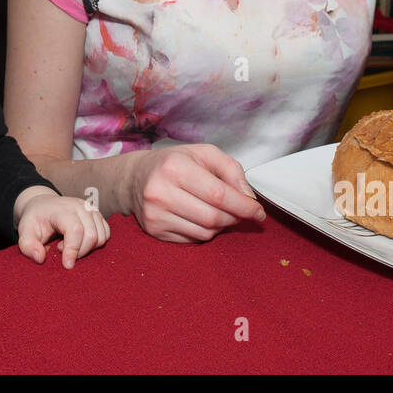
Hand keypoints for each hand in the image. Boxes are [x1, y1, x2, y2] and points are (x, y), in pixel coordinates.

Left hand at [15, 188, 109, 268]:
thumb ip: (27, 245)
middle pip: (91, 235)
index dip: (73, 250)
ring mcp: (91, 209)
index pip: (75, 230)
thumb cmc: (35, 219)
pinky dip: (95, 244)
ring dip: (87, 248)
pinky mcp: (98, 215)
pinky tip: (79, 242)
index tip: (66, 265)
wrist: (44, 205)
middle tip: (60, 249)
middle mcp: (80, 206)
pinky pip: (105, 235)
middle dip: (78, 251)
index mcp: (62, 209)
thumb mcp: (24, 230)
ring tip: (68, 244)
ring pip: (101, 237)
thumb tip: (40, 258)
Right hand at [128, 143, 265, 242]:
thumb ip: (231, 169)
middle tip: (241, 212)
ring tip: (220, 212)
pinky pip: (193, 239)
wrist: (134, 178)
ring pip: (205, 232)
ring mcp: (155, 215)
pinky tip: (201, 218)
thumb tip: (248, 197)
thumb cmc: (173, 163)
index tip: (258, 211)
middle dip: (235, 217)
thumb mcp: (203, 153)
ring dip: (221, 225)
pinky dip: (205, 231)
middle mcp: (161, 192)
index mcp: (174, 168)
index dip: (243, 206)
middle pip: (213, 217)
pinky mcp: (154, 231)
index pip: (218, 194)